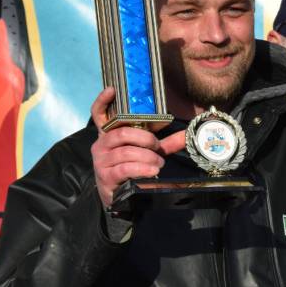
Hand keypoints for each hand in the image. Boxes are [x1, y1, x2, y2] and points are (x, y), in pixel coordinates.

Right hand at [90, 87, 185, 207]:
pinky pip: (125, 168)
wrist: (118, 197)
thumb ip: (165, 143)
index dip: (102, 100)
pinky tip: (152, 171)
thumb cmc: (131, 168)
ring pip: (126, 152)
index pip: (99, 113)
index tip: (112, 89)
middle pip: (122, 133)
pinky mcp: (106, 176)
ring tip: (158, 164)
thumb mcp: (148, 152)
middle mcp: (101, 144)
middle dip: (146, 139)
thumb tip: (186, 134)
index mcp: (108, 134)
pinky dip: (142, 168)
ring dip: (148, 157)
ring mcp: (102, 160)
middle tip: (157, 147)